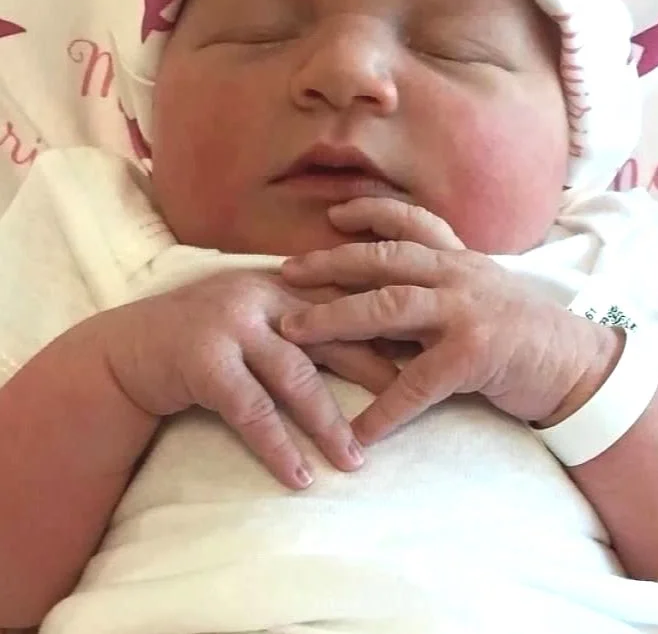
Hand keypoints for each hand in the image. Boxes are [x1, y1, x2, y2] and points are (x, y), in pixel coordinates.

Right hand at [100, 269, 397, 491]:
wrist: (129, 349)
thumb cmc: (204, 335)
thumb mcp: (256, 315)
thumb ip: (302, 319)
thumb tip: (366, 340)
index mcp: (282, 282)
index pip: (346, 303)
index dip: (387, 328)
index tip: (427, 352)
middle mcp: (262, 295)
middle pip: (332, 335)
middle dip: (375, 371)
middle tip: (415, 401)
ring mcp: (232, 325)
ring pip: (295, 377)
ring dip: (328, 423)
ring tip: (355, 462)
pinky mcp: (205, 361)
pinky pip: (251, 411)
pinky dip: (277, 446)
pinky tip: (298, 476)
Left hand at [280, 218, 620, 445]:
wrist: (577, 366)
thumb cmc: (523, 333)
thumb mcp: (479, 296)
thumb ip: (434, 292)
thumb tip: (373, 303)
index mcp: (459, 260)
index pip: (412, 222)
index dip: (371, 213)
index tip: (333, 214)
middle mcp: (459, 274)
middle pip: (383, 260)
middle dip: (330, 263)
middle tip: (286, 271)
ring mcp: (466, 310)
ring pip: (388, 306)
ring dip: (335, 320)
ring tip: (295, 334)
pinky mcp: (474, 353)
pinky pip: (416, 382)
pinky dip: (385, 408)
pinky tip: (360, 429)